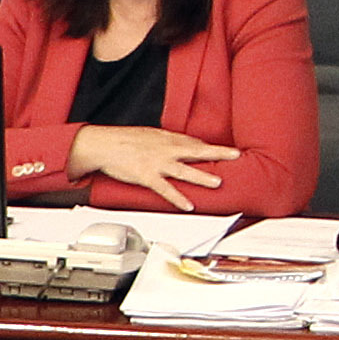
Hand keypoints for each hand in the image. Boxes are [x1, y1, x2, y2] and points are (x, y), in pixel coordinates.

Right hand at [67, 123, 241, 208]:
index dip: (209, 147)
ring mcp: (157, 164)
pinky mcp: (147, 176)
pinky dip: (177, 198)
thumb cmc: (123, 139)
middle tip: (234, 155)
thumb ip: (166, 140)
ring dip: (202, 177)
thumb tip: (180, 144)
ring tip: (217, 182)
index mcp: (167, 139)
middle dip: (217, 153)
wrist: (103, 144)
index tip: (224, 151)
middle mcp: (166, 150)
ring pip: (184, 170)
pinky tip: (188, 205)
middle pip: (196, 151)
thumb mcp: (149, 134)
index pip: (193, 142)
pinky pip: (165, 189)